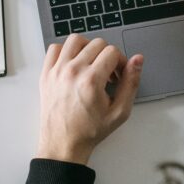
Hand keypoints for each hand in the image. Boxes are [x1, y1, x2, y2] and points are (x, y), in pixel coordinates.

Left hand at [38, 34, 143, 164]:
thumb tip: (137, 60)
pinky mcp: (46, 74)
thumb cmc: (89, 130)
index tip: (119, 74)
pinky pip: (55, 48)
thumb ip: (131, 83)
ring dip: (87, 47)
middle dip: (107, 55)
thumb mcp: (119, 111)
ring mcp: (57, 71)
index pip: (112, 51)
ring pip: (75, 39)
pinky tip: (73, 64)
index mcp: (91, 80)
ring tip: (91, 63)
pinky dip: (66, 51)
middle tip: (108, 73)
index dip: (121, 61)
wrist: (63, 144)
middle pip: (97, 43)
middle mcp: (73, 71)